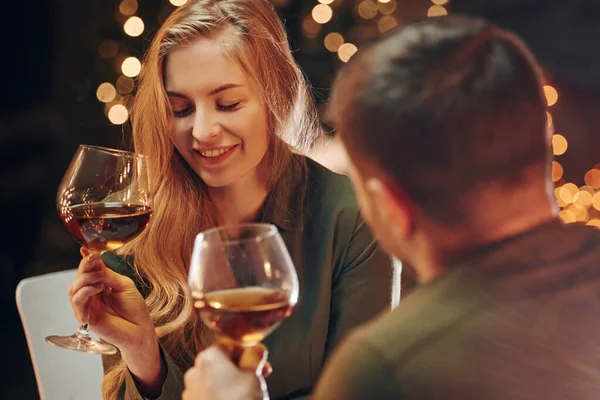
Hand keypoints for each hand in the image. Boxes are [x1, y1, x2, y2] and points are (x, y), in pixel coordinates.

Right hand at [68, 248, 164, 395]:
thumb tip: (96, 259)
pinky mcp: (86, 318)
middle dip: (85, 267)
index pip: (87, 272)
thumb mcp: (123, 285)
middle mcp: (90, 297)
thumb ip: (109, 274)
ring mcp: (86, 308)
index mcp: (98, 287)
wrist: (141, 330)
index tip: (88, 250)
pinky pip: (77, 302)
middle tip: (96, 260)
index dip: (86, 260)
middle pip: (78, 279)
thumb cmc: (135, 309)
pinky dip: (86, 291)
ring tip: (101, 277)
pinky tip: (99, 287)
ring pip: (73, 289)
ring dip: (85, 278)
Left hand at [182, 340, 270, 399]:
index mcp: (208, 358)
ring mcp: (192, 393)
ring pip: (217, 380)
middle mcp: (195, 373)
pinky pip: (211, 395)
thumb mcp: (254, 375)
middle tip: (260, 376)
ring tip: (250, 394)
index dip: (249, 351)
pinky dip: (224, 396)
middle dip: (243, 368)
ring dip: (234, 383)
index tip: (259, 360)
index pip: (231, 344)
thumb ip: (255, 356)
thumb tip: (256, 349)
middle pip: (223, 363)